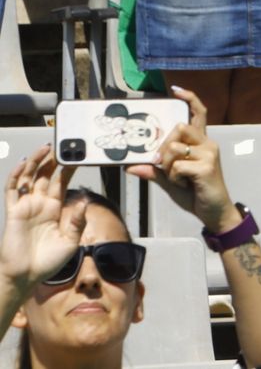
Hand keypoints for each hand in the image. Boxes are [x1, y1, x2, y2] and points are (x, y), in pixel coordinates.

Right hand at [0, 147, 86, 289]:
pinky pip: (13, 190)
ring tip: (45, 148)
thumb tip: (85, 200)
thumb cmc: (48, 261)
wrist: (26, 276)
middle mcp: (40, 204)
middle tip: (61, 145)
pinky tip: (23, 164)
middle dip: (52, 160)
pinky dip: (16, 176)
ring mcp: (26, 206)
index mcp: (55, 209)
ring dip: (35, 162)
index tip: (77, 156)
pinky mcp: (13, 212)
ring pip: (30, 178)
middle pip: (45, 176)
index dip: (68, 169)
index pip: (61, 183)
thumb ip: (77, 221)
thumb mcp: (70, 241)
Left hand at [129, 88, 239, 232]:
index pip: (199, 114)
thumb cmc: (195, 194)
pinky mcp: (207, 166)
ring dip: (167, 165)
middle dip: (164, 146)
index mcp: (201, 143)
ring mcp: (209, 154)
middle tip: (161, 163)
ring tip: (177, 178)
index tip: (176, 91)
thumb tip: (129, 166)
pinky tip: (184, 184)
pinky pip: (176, 166)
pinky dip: (173, 178)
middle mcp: (207, 144)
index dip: (189, 100)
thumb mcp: (170, 182)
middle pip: (179, 128)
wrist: (215, 212)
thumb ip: (154, 171)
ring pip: (175, 146)